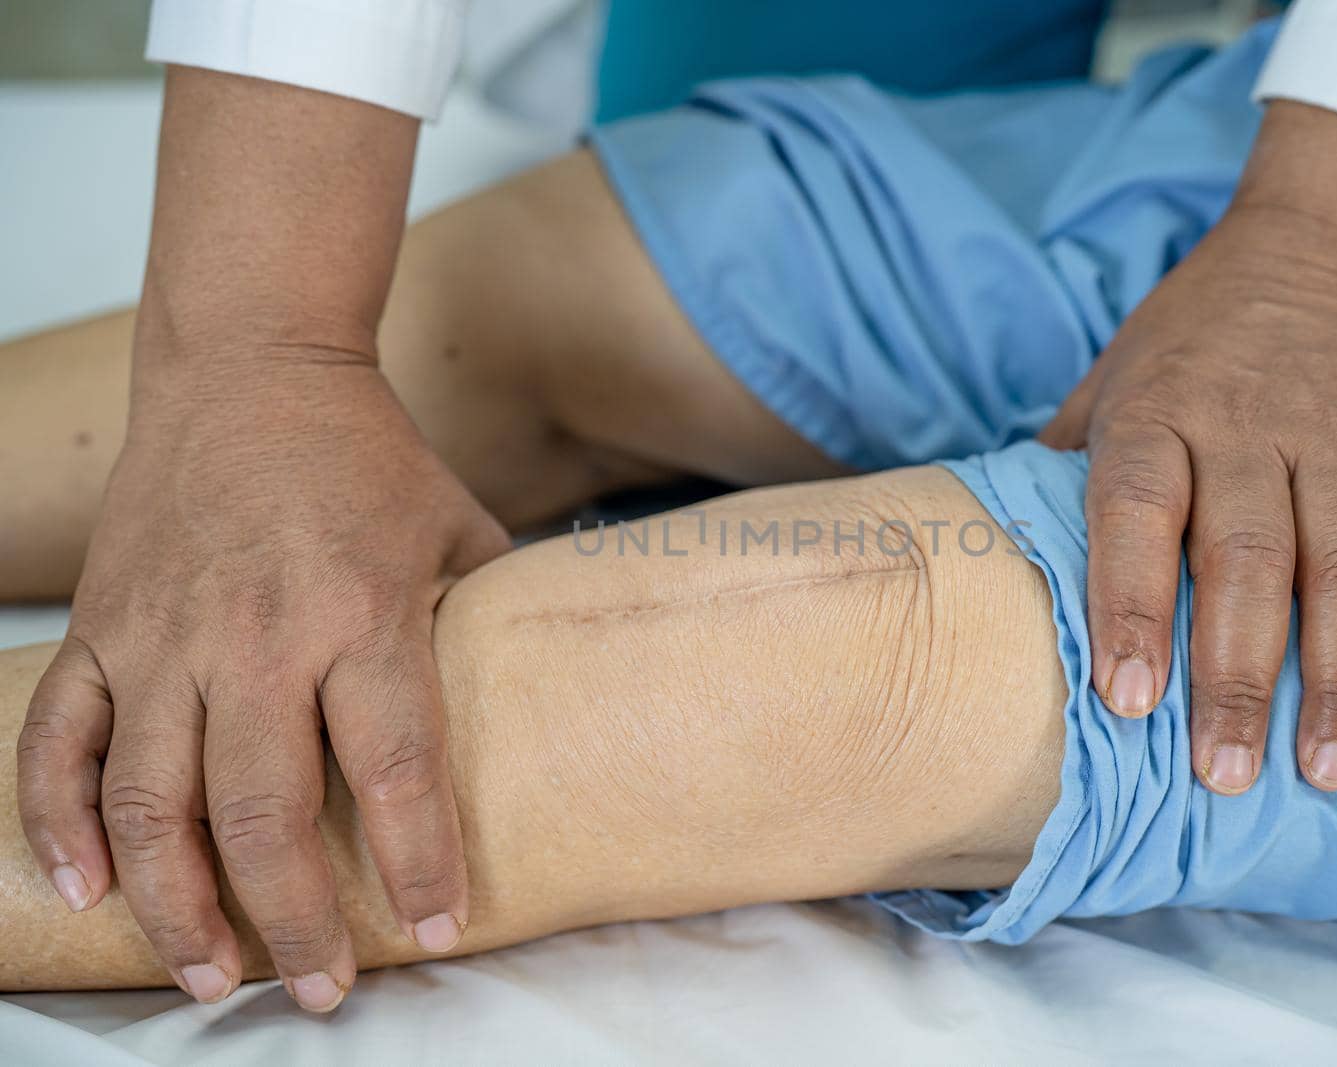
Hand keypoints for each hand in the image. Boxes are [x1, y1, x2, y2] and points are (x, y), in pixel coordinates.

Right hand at [17, 348, 509, 1008]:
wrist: (252, 364)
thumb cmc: (372, 460)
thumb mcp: (460, 529)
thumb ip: (489, 622)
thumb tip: (541, 702)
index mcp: (361, 613)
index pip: (395, 768)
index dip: (418, 863)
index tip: (437, 931)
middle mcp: (258, 636)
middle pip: (266, 813)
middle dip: (295, 919)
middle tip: (321, 990)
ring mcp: (165, 634)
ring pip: (153, 801)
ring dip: (177, 904)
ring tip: (211, 976)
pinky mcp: (103, 624)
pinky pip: (61, 742)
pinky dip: (60, 823)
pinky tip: (86, 889)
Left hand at [1041, 202, 1336, 794]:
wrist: (1309, 249)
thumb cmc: (1182, 346)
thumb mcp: (1104, 386)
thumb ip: (1060, 474)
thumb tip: (993, 570)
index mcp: (1153, 416)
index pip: (1136, 515)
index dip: (1130, 607)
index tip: (1128, 701)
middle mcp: (1243, 425)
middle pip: (1245, 560)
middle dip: (1236, 675)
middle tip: (1225, 775)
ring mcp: (1331, 435)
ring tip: (1327, 765)